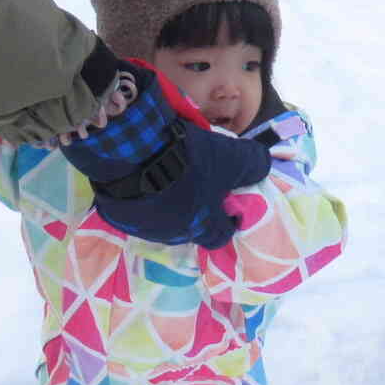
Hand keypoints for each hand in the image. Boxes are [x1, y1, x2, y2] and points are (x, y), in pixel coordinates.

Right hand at [59, 60, 271, 246]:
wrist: (133, 149)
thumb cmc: (189, 159)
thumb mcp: (233, 155)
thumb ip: (254, 164)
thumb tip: (266, 165)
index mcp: (202, 225)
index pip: (222, 235)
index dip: (228, 221)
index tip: (229, 204)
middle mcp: (173, 233)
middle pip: (190, 229)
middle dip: (197, 211)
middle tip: (197, 185)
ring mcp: (142, 226)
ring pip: (161, 221)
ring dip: (167, 205)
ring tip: (168, 179)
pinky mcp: (118, 213)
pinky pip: (134, 209)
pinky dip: (140, 198)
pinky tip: (142, 177)